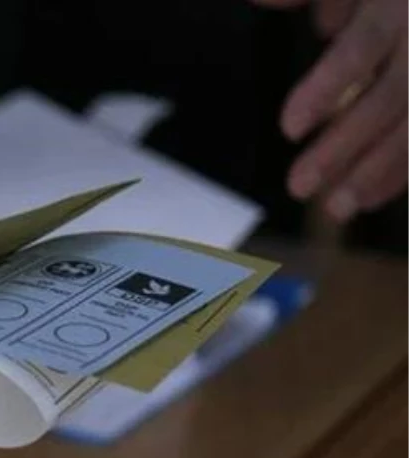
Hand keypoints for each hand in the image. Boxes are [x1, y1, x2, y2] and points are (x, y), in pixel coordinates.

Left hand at [254, 0, 408, 221]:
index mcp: (397, 3)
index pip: (363, 47)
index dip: (328, 87)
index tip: (289, 128)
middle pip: (393, 97)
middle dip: (346, 145)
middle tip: (299, 186)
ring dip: (379, 171)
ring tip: (336, 209)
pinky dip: (401, 171)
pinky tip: (370, 198)